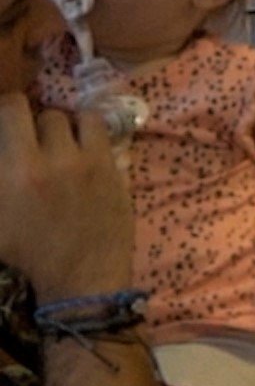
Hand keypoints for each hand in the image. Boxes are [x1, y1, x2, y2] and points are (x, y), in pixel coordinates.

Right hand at [0, 94, 135, 302]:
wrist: (81, 276)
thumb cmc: (29, 253)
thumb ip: (0, 179)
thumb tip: (6, 158)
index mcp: (14, 171)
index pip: (11, 109)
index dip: (8, 110)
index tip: (8, 124)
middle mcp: (50, 160)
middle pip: (43, 113)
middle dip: (35, 124)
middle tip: (34, 142)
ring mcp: (87, 162)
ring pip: (76, 116)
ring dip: (66, 126)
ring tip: (61, 143)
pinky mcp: (113, 168)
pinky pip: (103, 130)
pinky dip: (91, 132)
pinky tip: (84, 146)